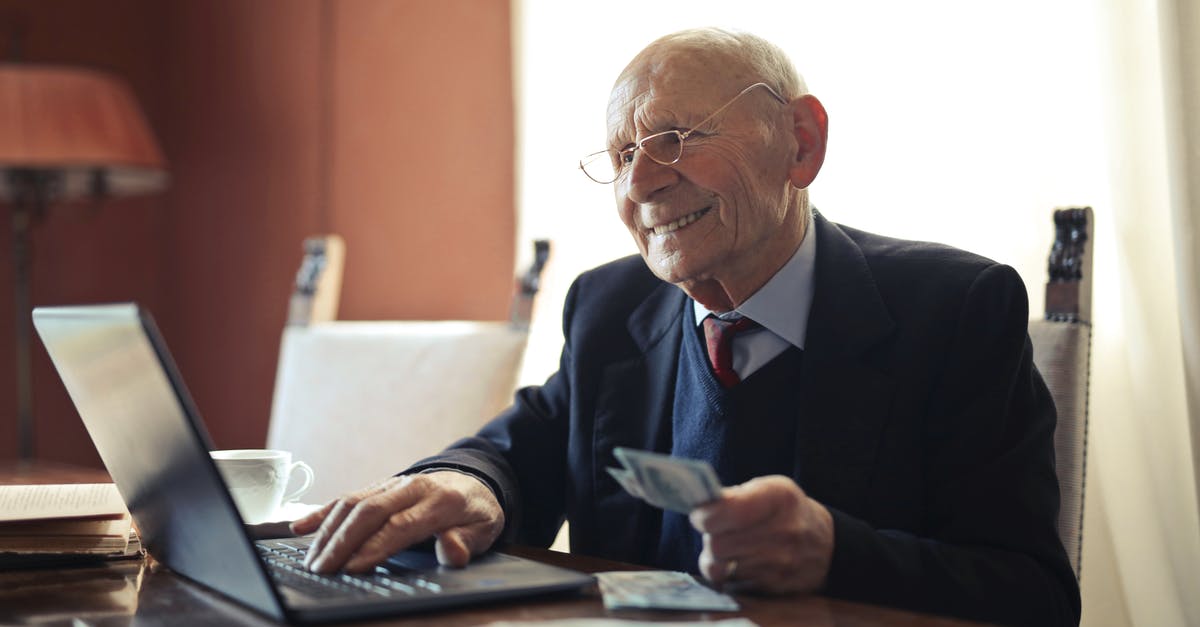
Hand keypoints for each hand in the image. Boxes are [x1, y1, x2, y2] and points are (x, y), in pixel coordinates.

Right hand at [290, 471, 504, 573]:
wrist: (475, 480)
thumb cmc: (476, 511)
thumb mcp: (484, 529)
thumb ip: (466, 542)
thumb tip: (451, 550)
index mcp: (440, 500)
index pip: (400, 524)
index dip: (375, 546)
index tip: (354, 568)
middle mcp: (412, 487)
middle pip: (370, 511)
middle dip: (343, 542)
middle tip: (322, 570)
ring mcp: (393, 483)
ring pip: (354, 502)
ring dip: (329, 531)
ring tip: (313, 560)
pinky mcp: (380, 485)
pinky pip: (348, 496)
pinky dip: (322, 512)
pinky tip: (300, 528)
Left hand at [689, 475, 832, 593]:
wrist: (825, 545)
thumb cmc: (787, 511)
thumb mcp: (771, 489)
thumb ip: (736, 495)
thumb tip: (703, 507)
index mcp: (779, 497)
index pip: (727, 512)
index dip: (705, 515)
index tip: (702, 514)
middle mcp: (783, 531)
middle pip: (718, 544)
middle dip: (710, 537)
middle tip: (718, 531)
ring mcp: (781, 563)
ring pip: (721, 566)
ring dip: (718, 557)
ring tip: (732, 545)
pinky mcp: (776, 586)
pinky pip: (732, 582)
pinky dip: (730, 572)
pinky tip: (741, 561)